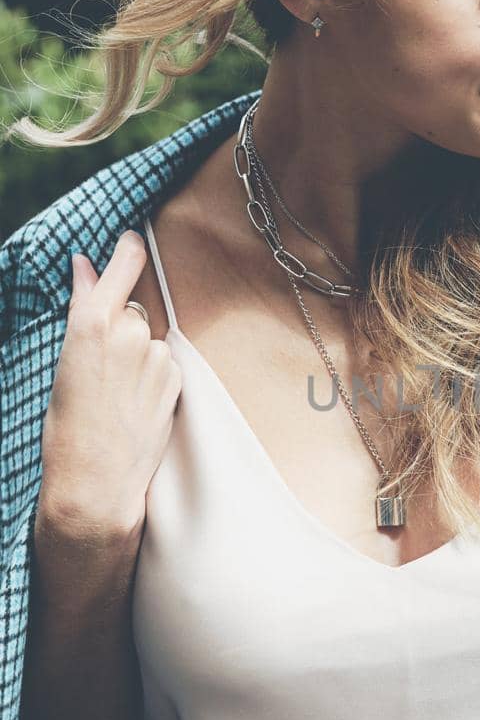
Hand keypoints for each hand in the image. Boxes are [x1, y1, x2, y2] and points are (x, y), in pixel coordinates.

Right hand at [38, 230, 182, 538]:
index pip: (122, 266)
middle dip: (122, 328)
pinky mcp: (175, 379)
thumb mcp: (64, 360)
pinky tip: (134, 404)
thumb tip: (85, 264)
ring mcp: (157, 357)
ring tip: (116, 395)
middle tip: (102, 369)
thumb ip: (84, 307)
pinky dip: (153, 377)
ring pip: (149, 340)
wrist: (96, 480)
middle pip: (132, 311)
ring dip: (138, 356)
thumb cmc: (67, 426)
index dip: (128, 249)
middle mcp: (130, 333)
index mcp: (92, 323)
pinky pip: (164, 364)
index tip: (131, 238)